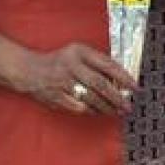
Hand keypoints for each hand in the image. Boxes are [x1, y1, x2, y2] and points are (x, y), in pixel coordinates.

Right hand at [10, 42, 135, 114]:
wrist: (29, 70)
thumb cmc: (59, 61)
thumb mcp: (77, 52)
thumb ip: (96, 62)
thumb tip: (121, 79)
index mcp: (78, 52)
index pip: (106, 64)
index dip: (123, 77)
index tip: (135, 86)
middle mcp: (70, 66)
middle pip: (100, 84)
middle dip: (117, 97)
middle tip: (128, 105)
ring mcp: (62, 82)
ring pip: (90, 98)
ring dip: (107, 107)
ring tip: (117, 111)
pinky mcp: (56, 97)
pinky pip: (79, 107)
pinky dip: (92, 111)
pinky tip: (99, 112)